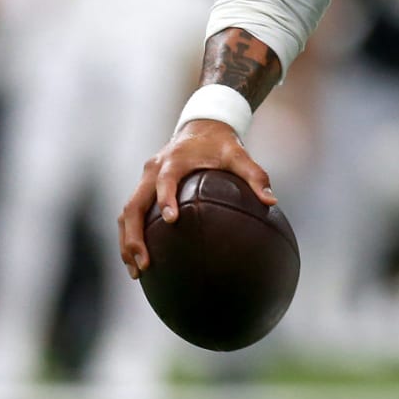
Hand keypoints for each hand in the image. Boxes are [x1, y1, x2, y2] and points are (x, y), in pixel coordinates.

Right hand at [118, 119, 275, 278]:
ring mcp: (145, 179)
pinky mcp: (143, 188)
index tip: (170, 220)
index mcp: (175, 160)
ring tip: (137, 272)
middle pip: (133, 204)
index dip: (166, 198)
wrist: (202, 127)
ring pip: (127, 213)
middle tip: (144, 263)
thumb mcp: (239, 155)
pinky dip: (131, 237)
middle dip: (134, 236)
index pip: (165, 179)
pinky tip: (139, 261)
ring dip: (127, 242)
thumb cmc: (221, 144)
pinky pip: (131, 214)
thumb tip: (271, 201)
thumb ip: (255, 176)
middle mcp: (154, 169)